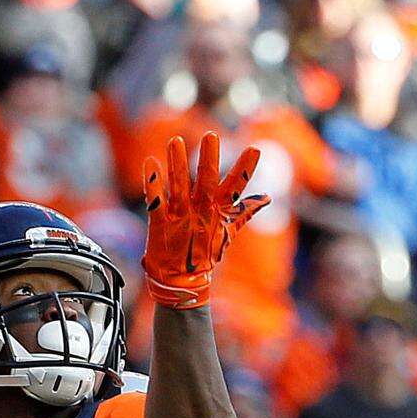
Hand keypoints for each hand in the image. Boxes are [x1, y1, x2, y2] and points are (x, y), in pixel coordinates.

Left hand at [142, 132, 269, 308]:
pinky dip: (153, 182)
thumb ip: (245, 212)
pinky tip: (149, 162)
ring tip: (174, 140)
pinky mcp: (161, 223)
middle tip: (211, 135)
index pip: (235, 187)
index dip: (244, 169)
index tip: (254, 149)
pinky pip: (156, 200)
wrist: (182, 281)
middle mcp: (201, 211)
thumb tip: (267, 199)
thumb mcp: (227, 232)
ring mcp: (180, 217)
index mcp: (217, 212)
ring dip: (176, 162)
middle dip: (209, 159)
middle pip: (207, 182)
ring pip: (179, 185)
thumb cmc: (204, 253)